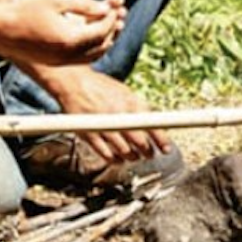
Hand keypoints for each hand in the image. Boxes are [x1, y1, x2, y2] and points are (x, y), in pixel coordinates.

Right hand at [5, 0, 124, 63]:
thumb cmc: (23, 8)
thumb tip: (102, 2)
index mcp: (71, 37)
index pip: (102, 29)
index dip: (111, 16)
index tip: (115, 5)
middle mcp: (69, 54)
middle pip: (102, 45)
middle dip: (112, 29)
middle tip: (118, 16)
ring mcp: (61, 61)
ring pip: (93, 55)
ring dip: (104, 41)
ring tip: (109, 27)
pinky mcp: (55, 63)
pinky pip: (81, 59)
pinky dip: (91, 48)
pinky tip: (90, 36)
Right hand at [43, 65, 168, 162]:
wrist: (74, 82)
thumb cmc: (102, 88)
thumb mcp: (125, 92)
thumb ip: (139, 108)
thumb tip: (155, 124)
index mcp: (130, 103)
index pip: (151, 125)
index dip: (161, 140)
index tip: (167, 149)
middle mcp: (118, 114)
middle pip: (140, 142)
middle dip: (147, 151)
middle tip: (149, 154)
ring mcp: (104, 125)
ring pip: (124, 151)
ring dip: (132, 157)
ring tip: (133, 157)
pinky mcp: (89, 133)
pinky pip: (106, 154)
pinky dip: (114, 159)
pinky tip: (117, 158)